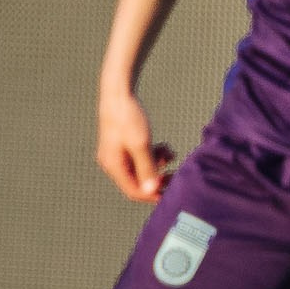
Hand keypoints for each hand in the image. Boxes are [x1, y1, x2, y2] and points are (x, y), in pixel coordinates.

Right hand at [95, 87, 173, 202]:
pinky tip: (165, 147)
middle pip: (138, 182)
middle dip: (158, 178)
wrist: (119, 94)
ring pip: (142, 169)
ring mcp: (118, 154)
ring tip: (170, 152)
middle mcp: (113, 163)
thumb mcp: (141, 144)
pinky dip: (154, 155)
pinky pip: (141, 158)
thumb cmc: (128, 117)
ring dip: (159, 164)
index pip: (133, 191)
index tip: (173, 191)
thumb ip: (147, 168)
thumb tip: (151, 191)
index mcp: (114, 166)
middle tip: (176, 173)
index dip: (154, 194)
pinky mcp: (124, 145)